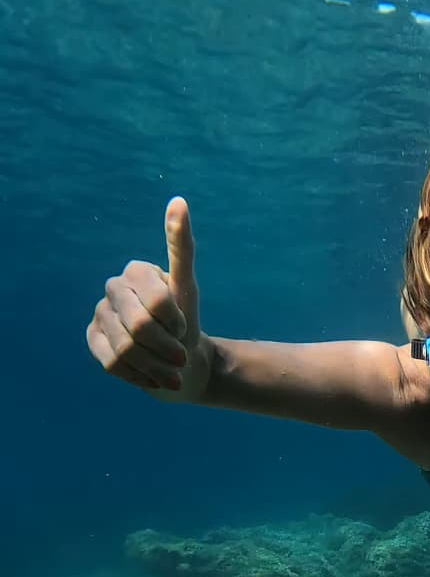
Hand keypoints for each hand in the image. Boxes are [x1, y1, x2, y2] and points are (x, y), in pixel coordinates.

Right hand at [86, 197, 213, 402]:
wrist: (183, 366)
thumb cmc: (188, 325)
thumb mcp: (189, 289)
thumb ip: (181, 248)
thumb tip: (178, 200)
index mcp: (136, 271)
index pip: (157, 301)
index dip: (175, 322)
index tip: (184, 326)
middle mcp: (112, 288)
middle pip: (138, 327)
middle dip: (166, 347)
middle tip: (180, 355)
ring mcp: (100, 314)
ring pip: (126, 349)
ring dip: (156, 366)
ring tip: (171, 370)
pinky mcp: (93, 341)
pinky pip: (112, 363)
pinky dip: (138, 374)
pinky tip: (151, 375)